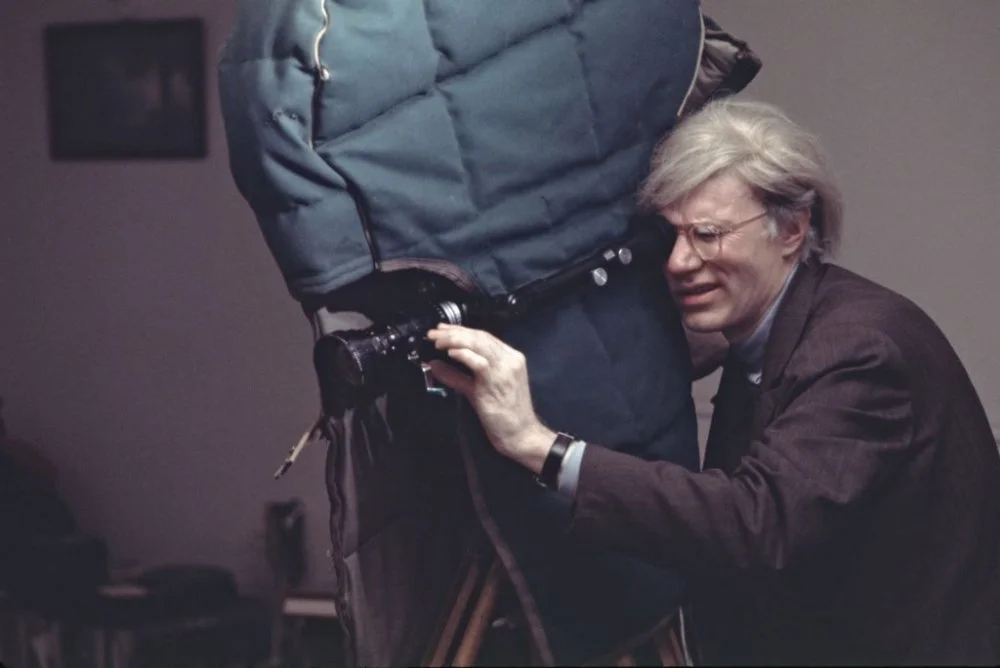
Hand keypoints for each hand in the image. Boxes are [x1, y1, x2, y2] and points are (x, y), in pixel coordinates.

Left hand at [425, 324, 554, 473]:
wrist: (521, 434)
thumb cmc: (502, 415)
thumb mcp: (477, 390)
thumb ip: (457, 376)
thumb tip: (434, 364)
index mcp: (510, 357)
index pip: (484, 336)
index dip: (460, 330)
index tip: (441, 330)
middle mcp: (510, 359)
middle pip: (480, 336)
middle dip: (454, 332)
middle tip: (433, 333)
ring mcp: (505, 369)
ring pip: (479, 344)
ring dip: (455, 340)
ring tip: (437, 342)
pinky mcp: (497, 382)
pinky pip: (480, 362)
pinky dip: (464, 355)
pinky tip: (450, 353)